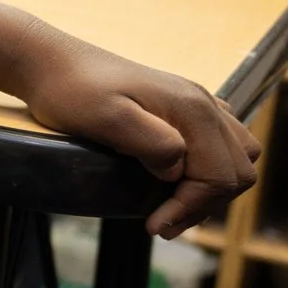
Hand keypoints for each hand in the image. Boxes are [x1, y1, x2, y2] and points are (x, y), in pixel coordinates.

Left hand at [11, 35, 259, 236]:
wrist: (49, 62)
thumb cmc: (70, 90)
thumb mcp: (106, 119)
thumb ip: (151, 143)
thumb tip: (178, 170)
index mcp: (192, 108)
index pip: (220, 174)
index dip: (191, 207)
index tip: (154, 225)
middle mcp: (203, 103)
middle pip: (238, 169)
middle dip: (205, 204)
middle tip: (162, 223)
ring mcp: (195, 103)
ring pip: (237, 157)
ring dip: (212, 189)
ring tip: (170, 209)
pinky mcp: (182, 107)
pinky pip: (220, 143)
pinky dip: (208, 170)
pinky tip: (174, 182)